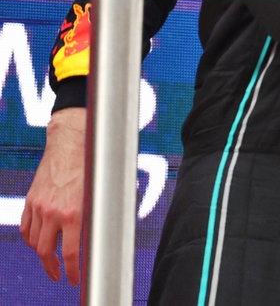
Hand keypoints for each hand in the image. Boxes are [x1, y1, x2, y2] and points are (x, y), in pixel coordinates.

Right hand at [20, 107, 86, 283]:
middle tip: (59, 276)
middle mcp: (53, 212)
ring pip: (34, 242)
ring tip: (50, 261)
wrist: (72, 142)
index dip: (72, 271)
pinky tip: (37, 243)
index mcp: (74, 213)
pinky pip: (26, 228)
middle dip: (52, 269)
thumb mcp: (103, 193)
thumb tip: (111, 234)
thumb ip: (102, 215)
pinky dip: (30, 239)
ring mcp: (39, 207)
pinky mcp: (31, 200)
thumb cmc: (94, 164)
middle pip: (45, 253)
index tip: (75, 279)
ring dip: (42, 255)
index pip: (69, 254)